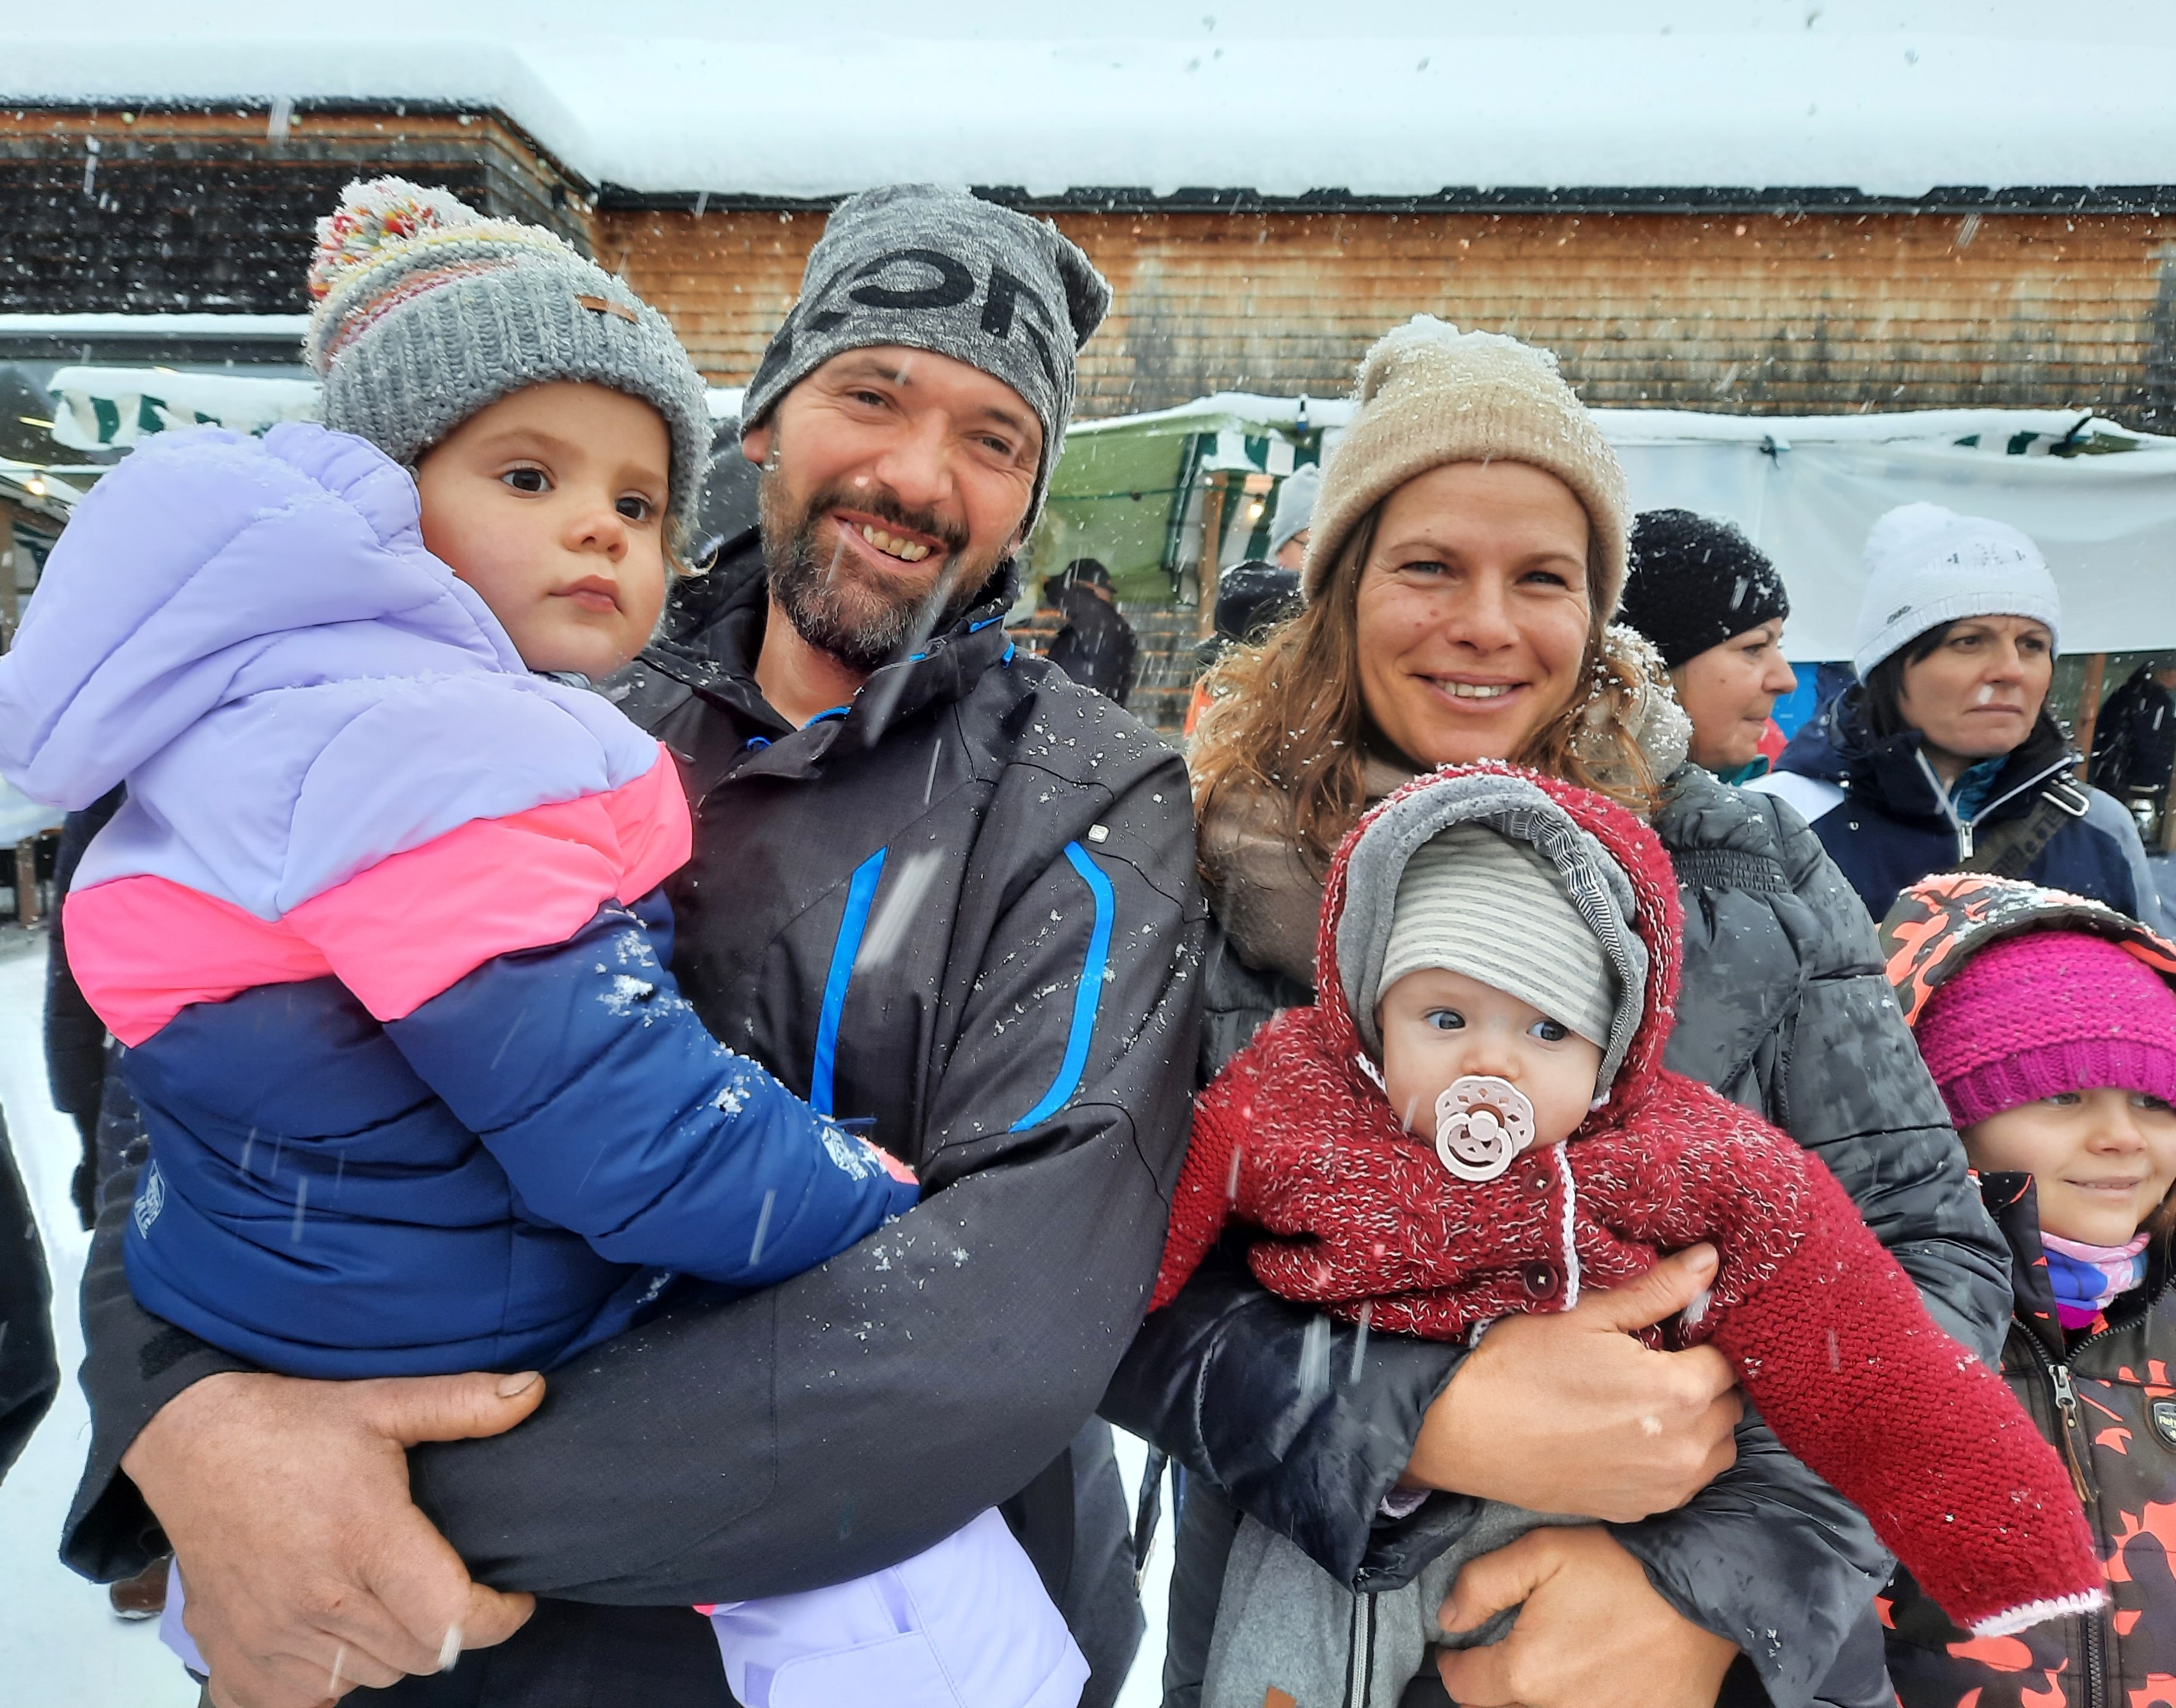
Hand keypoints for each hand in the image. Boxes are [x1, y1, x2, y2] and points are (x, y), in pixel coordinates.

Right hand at [122, 1368, 546, 1707]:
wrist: (191, 1443)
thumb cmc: (293, 1423)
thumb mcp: (384, 1401)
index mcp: (365, 1540)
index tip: (512, 1596)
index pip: (452, 1622)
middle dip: (449, 1627)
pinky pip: (304, 1700)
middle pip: (419, 1656)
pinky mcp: (235, 1658)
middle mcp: (318, 1600)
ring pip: (369, 1679)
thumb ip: (464, 1404)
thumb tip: (536, 1391)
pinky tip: (335, 1632)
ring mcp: (272, 1638)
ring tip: (388, 1597)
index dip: (498, 1617)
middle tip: (444, 1585)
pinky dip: (330, 1678)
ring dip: (392, 1650)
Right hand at [1403, 1244, 1739, 1520]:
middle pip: (1730, 1406)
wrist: (1467, 1431)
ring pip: (1717, 1449)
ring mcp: (1664, 1487)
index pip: (1730, 1361)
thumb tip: (1710, 1259)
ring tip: (1648, 1400)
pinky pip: (1685, 1483)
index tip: (1677, 1332)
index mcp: (1679, 1392)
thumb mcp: (1588, 1315)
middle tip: (1659, 1362)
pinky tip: (1633, 1435)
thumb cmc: (1522, 1366)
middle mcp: (1685, 1448)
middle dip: (1705, 1381)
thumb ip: (1658, 1290)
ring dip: (1699, 1423)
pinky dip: (1675, 1458)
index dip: (1706, 1341)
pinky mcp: (1640, 1510)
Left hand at [1436, 1527, 1739, 1707]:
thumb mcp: (1542, 1552)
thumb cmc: (1622, 1565)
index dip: (1456, 1664)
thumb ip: (1482, 1585)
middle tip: (1516, 1648)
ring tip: (1561, 1656)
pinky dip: (1593, 1697)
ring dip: (1546, 1692)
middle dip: (1501, 1682)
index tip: (1460, 1650)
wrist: (1703, 1586)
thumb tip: (1448, 1619)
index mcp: (1527, 1674)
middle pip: (1507, 1706)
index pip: (1464, 1687)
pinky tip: (1602, 1672)